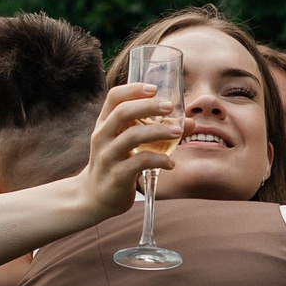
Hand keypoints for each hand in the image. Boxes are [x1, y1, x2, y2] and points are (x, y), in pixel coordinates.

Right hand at [77, 83, 186, 218]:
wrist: (94, 196)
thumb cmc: (115, 163)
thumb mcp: (129, 144)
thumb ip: (155, 130)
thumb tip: (191, 122)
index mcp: (104, 124)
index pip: (114, 97)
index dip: (134, 89)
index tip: (154, 88)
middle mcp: (103, 137)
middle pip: (122, 112)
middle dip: (148, 106)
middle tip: (169, 106)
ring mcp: (108, 156)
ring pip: (132, 136)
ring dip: (158, 131)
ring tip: (179, 132)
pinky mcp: (117, 175)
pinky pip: (140, 163)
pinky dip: (159, 160)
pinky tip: (171, 163)